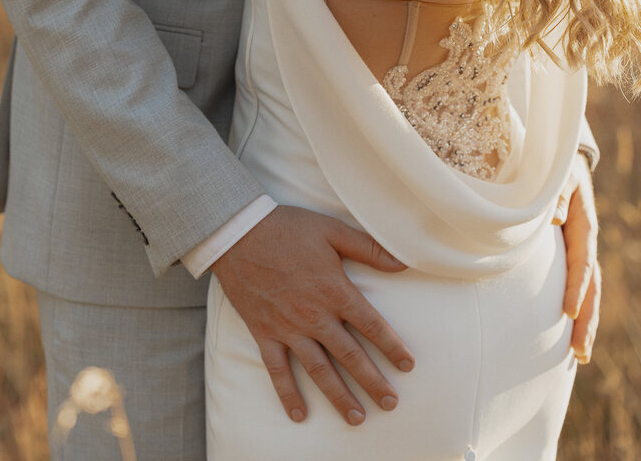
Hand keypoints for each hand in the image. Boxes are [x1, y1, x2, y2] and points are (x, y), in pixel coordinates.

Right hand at [210, 205, 413, 425]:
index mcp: (334, 290)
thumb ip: (368, 248)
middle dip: (373, 381)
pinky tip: (299, 415)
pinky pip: (277, 370)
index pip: (371, 325)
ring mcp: (288, 328)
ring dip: (339, 396)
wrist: (239, 233)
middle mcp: (315, 315)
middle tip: (391, 403)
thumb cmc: (287, 228)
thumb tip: (402, 262)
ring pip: (319, 370)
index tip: (408, 365)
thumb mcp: (331, 230)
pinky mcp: (265, 333)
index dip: (392, 347)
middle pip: (350, 355)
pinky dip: (288, 394)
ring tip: (357, 418)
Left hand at [552, 152, 600, 362]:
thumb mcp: (559, 175)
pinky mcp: (573, 256)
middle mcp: (587, 244)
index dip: (575, 287)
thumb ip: (559, 193)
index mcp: (584, 225)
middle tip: (578, 351)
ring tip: (579, 356)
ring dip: (586, 323)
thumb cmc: (556, 169)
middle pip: (591, 287)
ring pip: (589, 293)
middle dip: (586, 320)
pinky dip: (578, 311)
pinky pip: (578, 287)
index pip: (581, 262)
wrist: (566, 164)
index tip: (567, 311)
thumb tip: (558, 217)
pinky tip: (569, 336)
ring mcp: (582, 252)